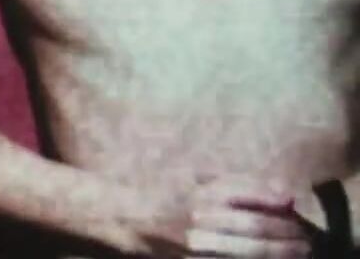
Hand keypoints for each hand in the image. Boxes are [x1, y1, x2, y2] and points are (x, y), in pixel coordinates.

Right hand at [137, 174, 309, 257]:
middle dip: (287, 233)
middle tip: (306, 238)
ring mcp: (196, 244)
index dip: (278, 203)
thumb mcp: (201, 181)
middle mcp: (200, 216)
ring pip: (249, 250)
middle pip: (255, 225)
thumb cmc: (168, 196)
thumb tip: (286, 197)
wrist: (128, 219)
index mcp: (202, 192)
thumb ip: (241, 185)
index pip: (250, 194)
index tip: (296, 211)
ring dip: (279, 252)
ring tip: (298, 252)